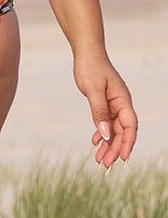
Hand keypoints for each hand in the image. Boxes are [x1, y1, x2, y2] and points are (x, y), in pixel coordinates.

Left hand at [73, 52, 137, 169]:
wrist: (86, 53)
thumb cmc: (91, 67)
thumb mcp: (93, 90)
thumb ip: (99, 112)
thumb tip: (106, 134)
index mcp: (123, 100)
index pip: (130, 126)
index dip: (127, 143)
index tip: (123, 159)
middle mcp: (120, 104)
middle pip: (121, 132)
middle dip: (115, 149)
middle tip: (105, 164)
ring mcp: (113, 104)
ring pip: (113, 129)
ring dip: (107, 144)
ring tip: (99, 160)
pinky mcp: (104, 103)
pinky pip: (105, 122)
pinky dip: (101, 133)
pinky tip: (95, 142)